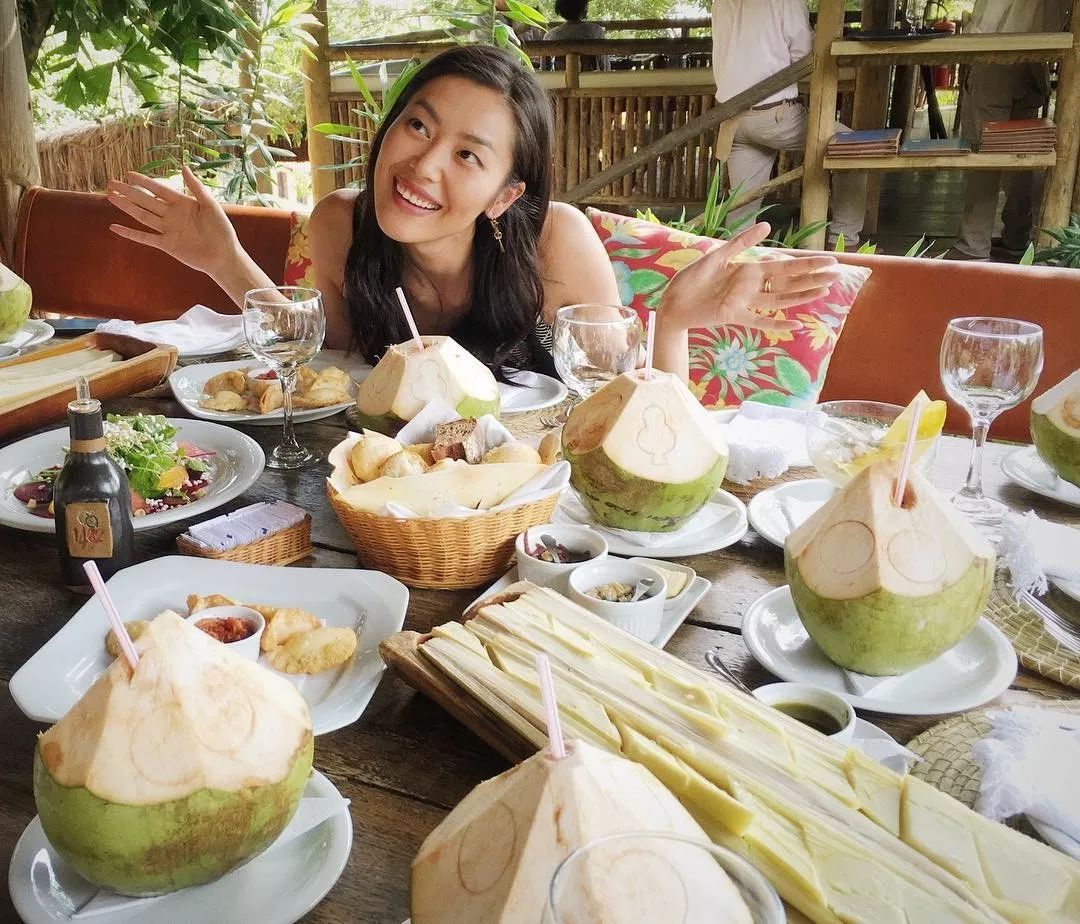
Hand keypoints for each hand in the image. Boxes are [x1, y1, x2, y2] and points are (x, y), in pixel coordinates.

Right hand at [107, 165, 239, 277]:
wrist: (224, 256)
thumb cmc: (222, 230)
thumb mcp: (211, 206)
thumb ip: (196, 188)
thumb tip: (184, 167)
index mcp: (183, 204)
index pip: (159, 189)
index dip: (144, 182)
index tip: (129, 174)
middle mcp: (172, 215)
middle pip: (146, 201)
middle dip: (129, 192)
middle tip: (111, 182)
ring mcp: (168, 230)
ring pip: (142, 216)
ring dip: (126, 206)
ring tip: (110, 196)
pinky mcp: (166, 245)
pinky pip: (145, 237)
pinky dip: (130, 233)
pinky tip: (115, 227)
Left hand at [659, 223, 842, 332]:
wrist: (672, 301)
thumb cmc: (692, 278)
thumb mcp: (717, 256)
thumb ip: (741, 243)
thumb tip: (768, 226)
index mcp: (749, 270)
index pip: (784, 267)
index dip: (807, 265)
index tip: (830, 261)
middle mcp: (751, 287)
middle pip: (788, 284)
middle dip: (812, 279)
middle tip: (837, 276)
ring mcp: (745, 303)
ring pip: (780, 301)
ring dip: (802, 297)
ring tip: (824, 293)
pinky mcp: (735, 317)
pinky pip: (759, 322)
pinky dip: (776, 325)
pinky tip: (794, 327)